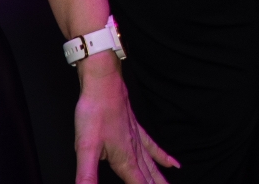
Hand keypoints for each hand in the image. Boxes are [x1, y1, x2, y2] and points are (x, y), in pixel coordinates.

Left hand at [74, 57, 176, 183]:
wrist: (104, 83)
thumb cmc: (95, 112)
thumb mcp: (86, 147)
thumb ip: (87, 175)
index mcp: (125, 159)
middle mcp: (134, 151)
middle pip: (149, 177)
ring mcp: (137, 139)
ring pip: (153, 165)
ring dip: (161, 178)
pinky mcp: (135, 129)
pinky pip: (153, 148)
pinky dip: (163, 157)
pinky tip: (172, 163)